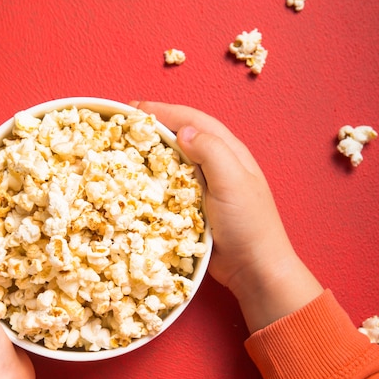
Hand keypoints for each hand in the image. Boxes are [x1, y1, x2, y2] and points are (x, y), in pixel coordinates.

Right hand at [131, 101, 322, 331]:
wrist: (255, 270)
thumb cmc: (248, 224)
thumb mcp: (232, 182)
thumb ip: (210, 151)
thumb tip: (182, 132)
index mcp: (228, 152)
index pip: (193, 120)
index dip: (163, 111)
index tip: (133, 109)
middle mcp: (217, 165)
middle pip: (181, 137)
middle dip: (153, 128)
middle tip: (123, 127)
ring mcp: (206, 187)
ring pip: (174, 162)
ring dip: (151, 153)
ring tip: (125, 150)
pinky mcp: (195, 208)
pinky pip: (170, 187)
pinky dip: (153, 181)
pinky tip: (137, 183)